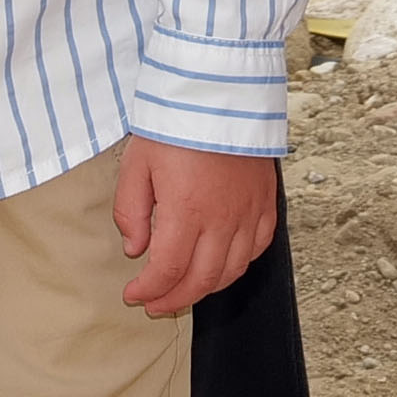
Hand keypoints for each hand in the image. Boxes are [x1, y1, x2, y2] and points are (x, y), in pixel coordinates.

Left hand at [110, 136, 281, 314]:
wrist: (219, 92)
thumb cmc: (176, 123)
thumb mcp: (137, 163)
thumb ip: (131, 211)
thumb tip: (134, 248)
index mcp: (186, 210)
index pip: (168, 270)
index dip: (149, 290)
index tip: (133, 294)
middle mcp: (222, 218)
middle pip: (202, 280)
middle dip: (174, 299)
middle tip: (155, 304)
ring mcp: (248, 212)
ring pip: (232, 270)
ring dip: (206, 288)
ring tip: (184, 289)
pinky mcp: (265, 203)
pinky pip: (257, 248)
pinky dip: (238, 265)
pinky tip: (220, 264)